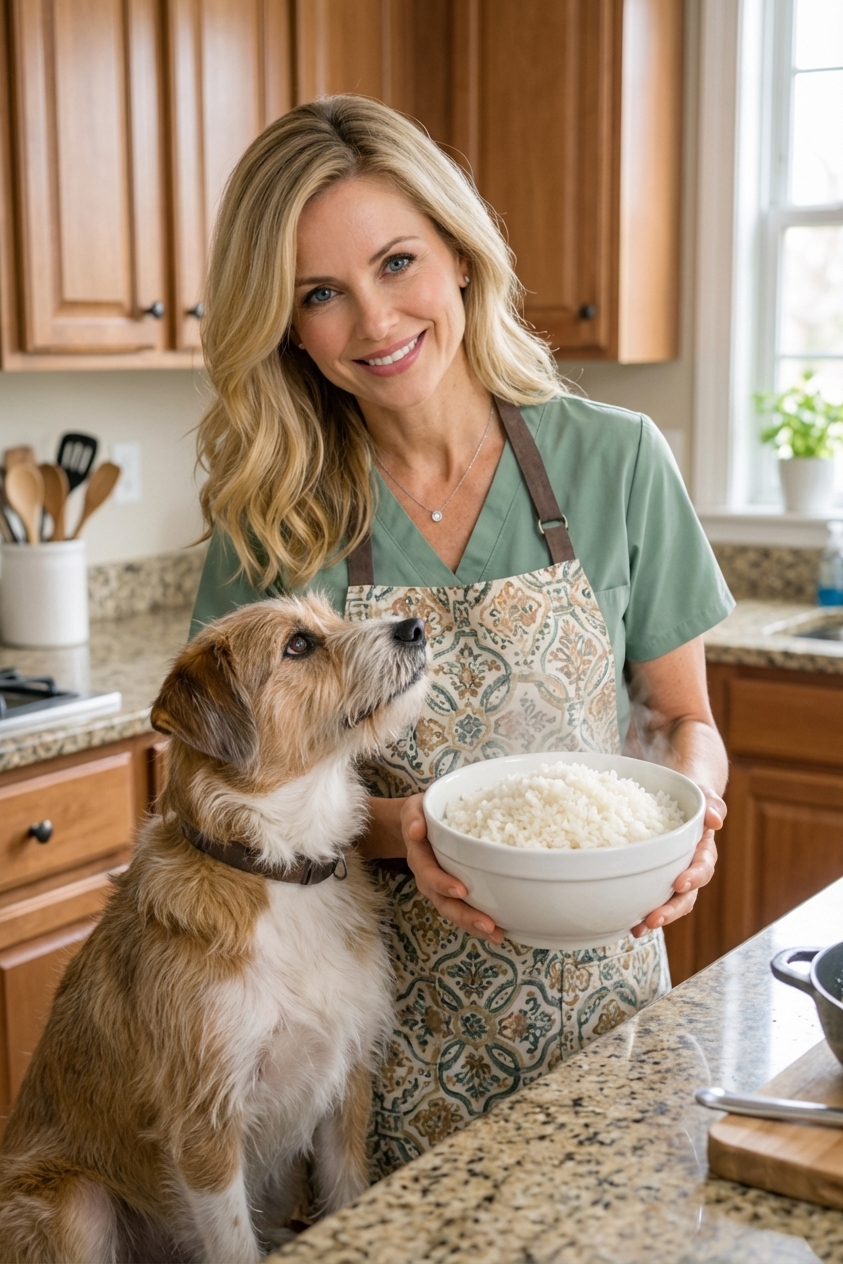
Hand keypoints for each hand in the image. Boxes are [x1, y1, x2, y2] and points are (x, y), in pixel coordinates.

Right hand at [401, 794, 504, 943]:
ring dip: (474, 925)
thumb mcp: (413, 810)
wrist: (415, 827)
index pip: (429, 874)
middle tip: (488, 926)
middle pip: (444, 903)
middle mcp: (429, 879)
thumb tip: (416, 830)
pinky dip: (479, 922)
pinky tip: (501, 929)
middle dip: (465, 917)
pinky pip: (464, 909)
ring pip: (455, 912)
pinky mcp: (454, 892)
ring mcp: (441, 889)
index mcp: (419, 859)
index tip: (461, 890)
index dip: (443, 883)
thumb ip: (413, 817)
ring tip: (497, 935)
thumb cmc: (420, 816)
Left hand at [630, 790, 724, 937]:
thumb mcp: (704, 796)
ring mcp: (673, 877)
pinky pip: (651, 897)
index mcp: (703, 852)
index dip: (693, 877)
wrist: (681, 800)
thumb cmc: (693, 798)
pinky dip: (641, 911)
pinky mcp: (656, 879)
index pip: (702, 868)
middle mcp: (690, 869)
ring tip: (638, 928)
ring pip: (669, 903)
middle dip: (672, 909)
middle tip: (654, 918)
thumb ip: (712, 805)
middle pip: (686, 896)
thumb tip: (715, 820)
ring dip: (657, 917)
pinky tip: (627, 921)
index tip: (680, 883)